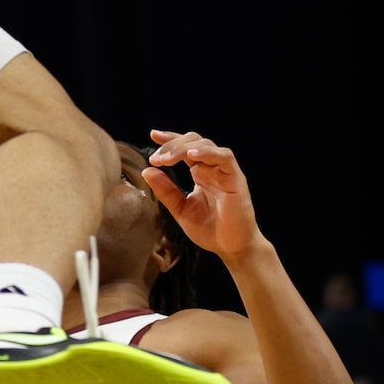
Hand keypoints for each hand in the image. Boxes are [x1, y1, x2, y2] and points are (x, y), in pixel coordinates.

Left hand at [145, 131, 263, 258]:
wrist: (233, 249)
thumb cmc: (211, 230)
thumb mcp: (181, 210)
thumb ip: (166, 191)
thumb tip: (147, 171)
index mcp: (200, 173)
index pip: (185, 148)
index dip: (170, 139)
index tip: (153, 135)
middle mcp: (212, 168)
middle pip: (193, 141)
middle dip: (172, 144)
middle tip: (156, 158)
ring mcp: (225, 172)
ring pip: (207, 145)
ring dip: (184, 148)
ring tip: (167, 158)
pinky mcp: (236, 179)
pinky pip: (224, 157)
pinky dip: (208, 153)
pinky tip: (192, 157)